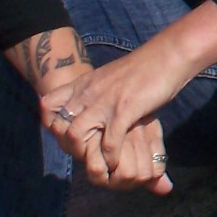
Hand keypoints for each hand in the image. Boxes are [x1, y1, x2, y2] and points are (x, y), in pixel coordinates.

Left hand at [39, 38, 194, 187]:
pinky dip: (111, 157)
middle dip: (69, 147)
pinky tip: (118, 162)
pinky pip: (108, 142)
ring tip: (99, 163)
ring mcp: (105, 102)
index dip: (50, 123)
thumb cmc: (145, 66)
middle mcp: (89, 93)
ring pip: (76, 136)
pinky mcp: (124, 110)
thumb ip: (98, 92)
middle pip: (60, 127)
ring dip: (86, 155)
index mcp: (84, 84)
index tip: (65, 135)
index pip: (47, 105)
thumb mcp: (110, 77)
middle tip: (85, 156)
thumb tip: (94, 108)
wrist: (169, 54)